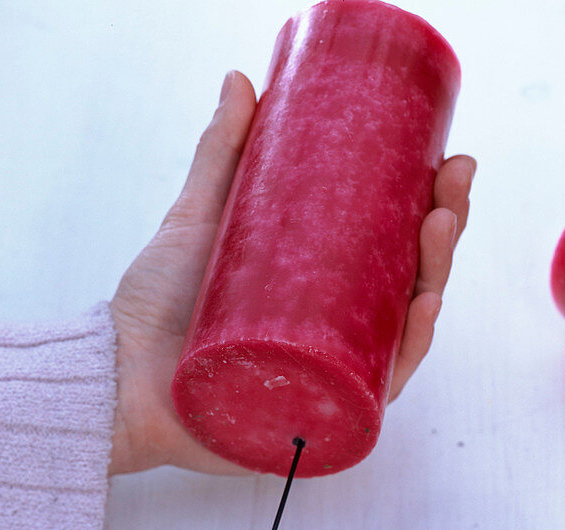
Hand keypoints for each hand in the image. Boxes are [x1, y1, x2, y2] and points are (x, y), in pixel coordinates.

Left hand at [109, 70, 474, 474]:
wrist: (113, 376)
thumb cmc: (156, 307)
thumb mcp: (199, 219)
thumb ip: (223, 154)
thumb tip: (243, 78)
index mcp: (326, 297)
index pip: (395, 255)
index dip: (432, 210)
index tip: (448, 162)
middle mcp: (340, 339)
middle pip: (412, 289)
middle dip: (444, 235)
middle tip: (451, 186)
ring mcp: (334, 378)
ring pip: (405, 333)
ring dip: (436, 278)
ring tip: (439, 225)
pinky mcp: (322, 415)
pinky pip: (378, 385)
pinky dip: (406, 348)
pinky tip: (423, 307)